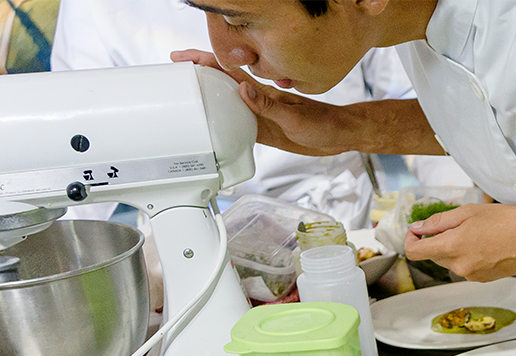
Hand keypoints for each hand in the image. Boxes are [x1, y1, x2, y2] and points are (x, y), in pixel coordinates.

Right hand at [171, 50, 348, 155]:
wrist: (340, 137)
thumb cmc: (323, 124)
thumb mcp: (295, 118)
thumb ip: (268, 106)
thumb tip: (243, 89)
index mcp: (264, 92)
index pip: (229, 72)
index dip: (205, 62)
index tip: (183, 58)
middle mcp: (258, 100)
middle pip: (222, 83)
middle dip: (198, 75)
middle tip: (175, 70)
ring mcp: (260, 115)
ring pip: (227, 103)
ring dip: (208, 97)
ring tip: (185, 94)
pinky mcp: (265, 130)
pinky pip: (238, 124)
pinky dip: (223, 122)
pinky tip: (212, 125)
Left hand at [405, 203, 515, 281]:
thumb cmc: (506, 219)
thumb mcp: (468, 212)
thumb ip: (439, 222)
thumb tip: (418, 228)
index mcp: (452, 247)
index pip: (415, 252)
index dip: (410, 240)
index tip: (417, 231)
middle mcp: (459, 266)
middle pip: (433, 256)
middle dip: (437, 241)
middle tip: (457, 223)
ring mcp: (471, 275)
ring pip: (450, 262)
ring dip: (454, 248)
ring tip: (477, 233)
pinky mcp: (483, 279)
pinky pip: (466, 267)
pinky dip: (468, 256)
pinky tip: (486, 245)